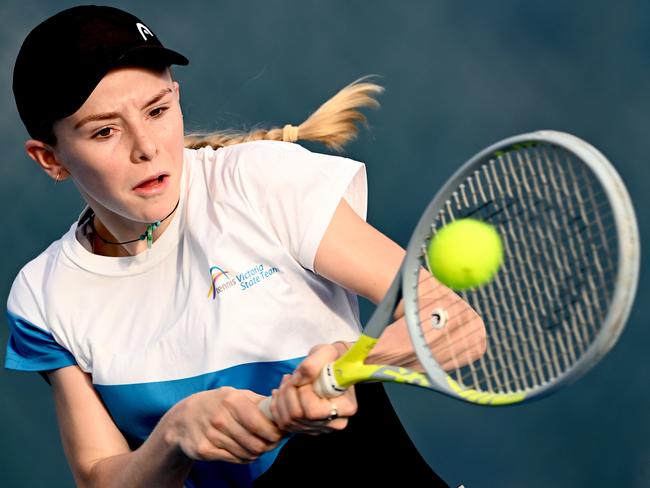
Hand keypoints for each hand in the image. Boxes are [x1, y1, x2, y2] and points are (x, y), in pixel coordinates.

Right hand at [165, 387, 282, 463]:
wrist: (183, 418)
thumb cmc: (216, 404)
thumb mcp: (235, 394)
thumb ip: (258, 401)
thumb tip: (281, 405)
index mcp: (231, 400)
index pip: (260, 424)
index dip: (274, 432)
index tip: (280, 433)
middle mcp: (220, 418)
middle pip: (256, 443)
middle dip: (269, 445)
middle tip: (273, 442)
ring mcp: (211, 436)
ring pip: (247, 453)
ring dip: (257, 452)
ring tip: (258, 445)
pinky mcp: (205, 451)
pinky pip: (235, 460)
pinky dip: (244, 457)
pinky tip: (244, 450)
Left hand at [269, 343, 357, 434]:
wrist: (331, 367)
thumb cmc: (332, 359)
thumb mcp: (327, 352)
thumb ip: (313, 364)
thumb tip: (298, 380)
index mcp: (345, 407)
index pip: (313, 411)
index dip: (302, 393)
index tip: (304, 377)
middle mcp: (334, 423)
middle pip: (298, 416)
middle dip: (289, 393)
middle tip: (291, 377)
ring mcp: (319, 428)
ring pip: (288, 421)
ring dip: (281, 398)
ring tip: (287, 381)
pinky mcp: (307, 428)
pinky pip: (283, 424)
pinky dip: (276, 406)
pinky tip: (281, 392)